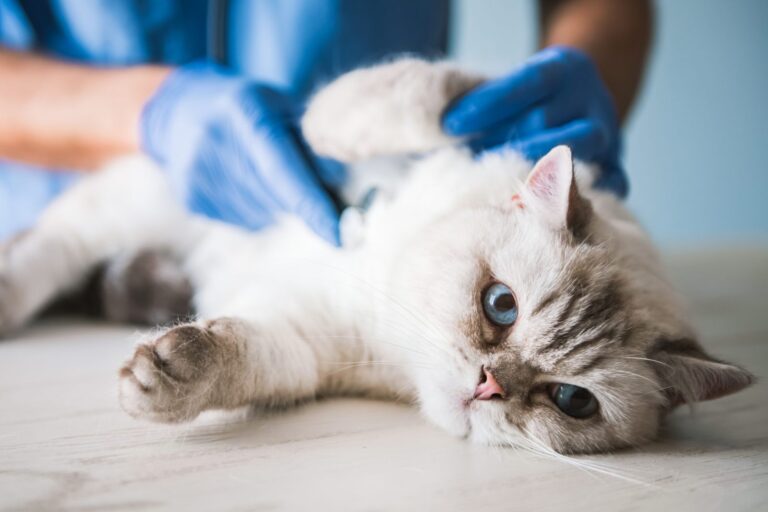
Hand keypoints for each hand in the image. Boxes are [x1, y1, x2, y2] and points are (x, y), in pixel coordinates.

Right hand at [141, 62, 339, 243]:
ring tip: (265, 171)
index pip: (284, 170)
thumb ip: (311, 138)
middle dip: (304, 198)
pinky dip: (259, 207)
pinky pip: (246, 219)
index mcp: (244, 113)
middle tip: (309, 180)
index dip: (314, 206)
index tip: (342, 235)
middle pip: (278, 196)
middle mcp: (216, 144)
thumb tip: (342, 180)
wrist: (175, 110)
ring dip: (280, 202)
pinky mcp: (192, 199)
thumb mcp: (279, 104)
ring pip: (265, 213)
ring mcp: (200, 175)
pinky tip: (246, 182)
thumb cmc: (243, 106)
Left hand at [442, 46, 626, 197]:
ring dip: (526, 172)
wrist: (584, 101)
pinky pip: (608, 185)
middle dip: (498, 145)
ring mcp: (608, 132)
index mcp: (566, 67)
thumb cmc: (531, 101)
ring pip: (571, 152)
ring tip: (493, 187)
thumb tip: (446, 131)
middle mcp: (591, 97)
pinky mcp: (617, 165)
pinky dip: (579, 199)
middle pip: (542, 122)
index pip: (527, 82)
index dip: (488, 104)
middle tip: (465, 164)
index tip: (451, 125)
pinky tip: (543, 211)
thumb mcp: (516, 88)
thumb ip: (488, 106)